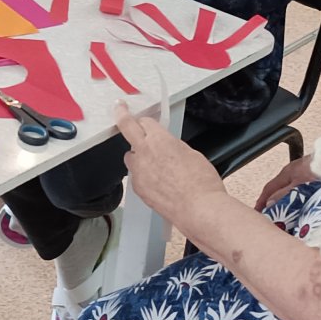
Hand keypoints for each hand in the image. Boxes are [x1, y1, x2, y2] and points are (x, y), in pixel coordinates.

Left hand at [117, 103, 226, 235]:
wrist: (199, 209)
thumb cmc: (201, 183)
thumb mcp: (192, 154)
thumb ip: (173, 146)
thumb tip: (167, 147)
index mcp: (160, 139)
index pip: (145, 121)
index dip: (146, 122)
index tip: (141, 119)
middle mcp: (144, 152)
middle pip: (127, 128)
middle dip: (122, 116)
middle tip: (119, 110)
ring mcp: (138, 171)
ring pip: (130, 156)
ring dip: (138, 156)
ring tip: (155, 165)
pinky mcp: (137, 188)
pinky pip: (136, 176)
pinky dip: (144, 176)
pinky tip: (159, 184)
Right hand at [255, 155, 319, 210]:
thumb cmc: (319, 168)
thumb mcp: (298, 184)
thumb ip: (284, 194)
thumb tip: (270, 203)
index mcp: (286, 173)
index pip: (269, 189)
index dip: (261, 201)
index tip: (257, 212)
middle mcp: (294, 173)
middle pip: (279, 190)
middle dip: (274, 204)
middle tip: (273, 217)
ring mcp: (305, 176)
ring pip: (292, 191)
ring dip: (289, 202)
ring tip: (289, 216)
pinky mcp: (316, 179)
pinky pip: (303, 192)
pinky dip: (300, 200)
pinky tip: (305, 208)